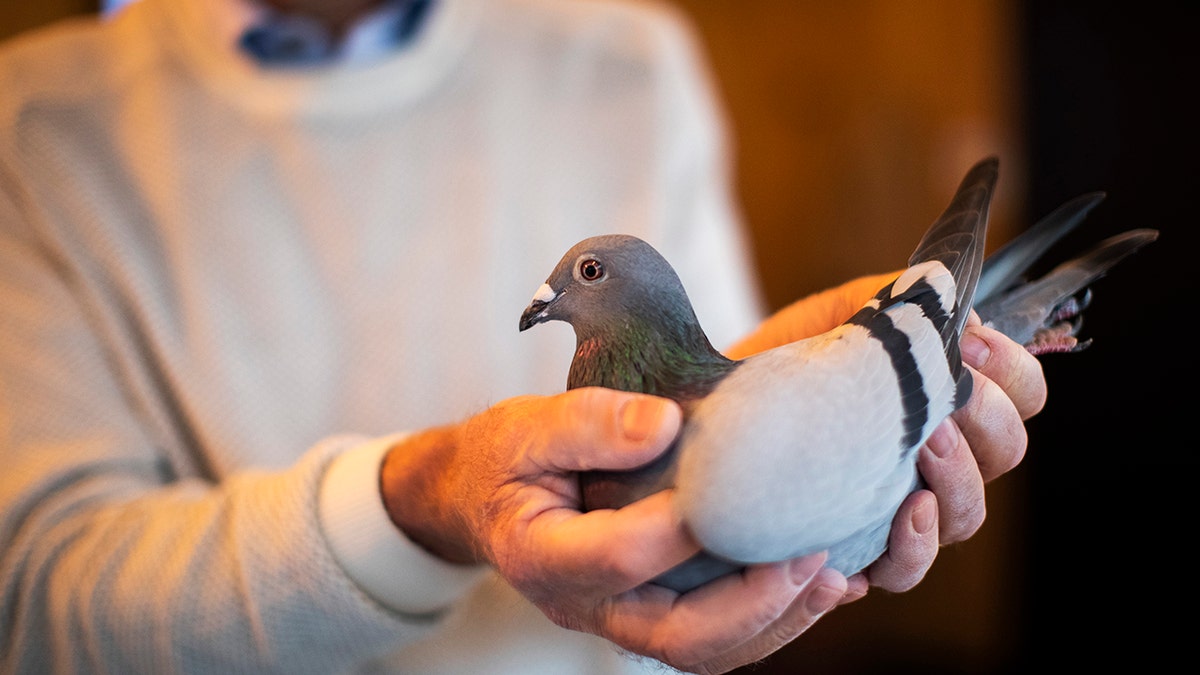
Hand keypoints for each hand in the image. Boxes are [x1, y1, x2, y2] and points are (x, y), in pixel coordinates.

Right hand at [380, 388, 849, 673]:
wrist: (484, 497)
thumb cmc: (506, 457)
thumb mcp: (528, 426)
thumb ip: (588, 424)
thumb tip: (666, 425)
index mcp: (541, 555)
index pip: (618, 556)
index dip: (679, 530)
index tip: (738, 487)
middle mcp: (581, 604)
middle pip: (675, 635)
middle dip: (752, 602)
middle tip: (808, 555)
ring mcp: (617, 618)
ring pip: (702, 650)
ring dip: (772, 621)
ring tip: (829, 578)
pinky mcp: (647, 613)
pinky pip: (710, 637)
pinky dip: (765, 619)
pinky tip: (808, 583)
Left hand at [727, 272, 1045, 598]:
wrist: (711, 407)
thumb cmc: (780, 360)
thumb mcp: (836, 315)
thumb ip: (895, 303)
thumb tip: (955, 309)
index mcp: (944, 398)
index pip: (1022, 394)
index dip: (1013, 373)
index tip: (971, 350)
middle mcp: (936, 456)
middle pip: (1007, 452)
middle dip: (987, 422)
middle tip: (945, 398)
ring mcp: (901, 505)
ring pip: (965, 515)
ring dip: (956, 481)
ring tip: (920, 447)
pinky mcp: (857, 546)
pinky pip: (903, 570)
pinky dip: (906, 551)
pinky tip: (893, 519)